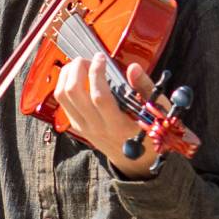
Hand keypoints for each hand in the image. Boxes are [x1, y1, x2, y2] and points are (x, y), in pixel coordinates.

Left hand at [49, 55, 154, 174]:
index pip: (99, 97)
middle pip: (74, 93)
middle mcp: (96, 127)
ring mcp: (83, 127)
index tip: (101, 58)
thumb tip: (133, 68)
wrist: (136, 160)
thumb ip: (144, 88)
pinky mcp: (77, 126)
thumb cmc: (147, 132)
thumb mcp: (155, 111)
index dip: (97, 73)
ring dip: (67, 75)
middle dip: (77, 69)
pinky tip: (76, 76)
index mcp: (117, 125)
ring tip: (80, 64)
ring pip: (62, 96)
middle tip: (88, 59)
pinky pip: (63, 102)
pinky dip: (65, 84)